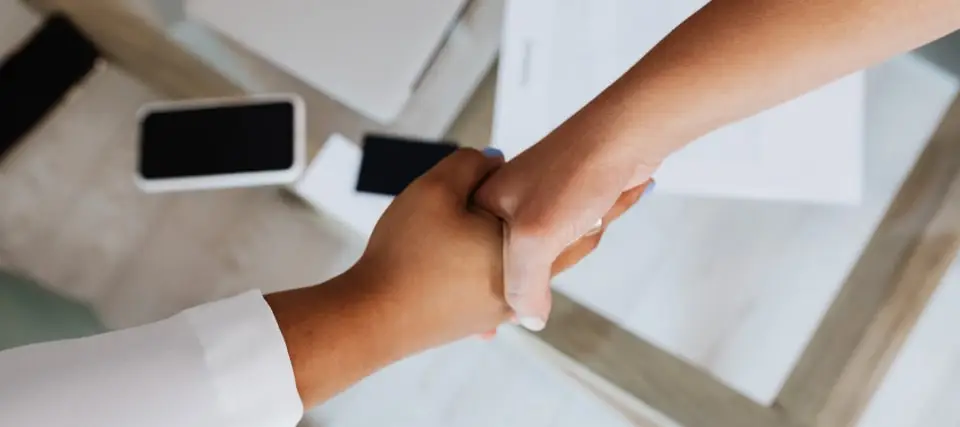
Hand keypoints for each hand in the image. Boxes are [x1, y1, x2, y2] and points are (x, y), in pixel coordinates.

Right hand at [266, 148, 647, 406]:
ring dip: (560, 242)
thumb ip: (471, 166)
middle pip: (570, 244)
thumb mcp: (437, 191)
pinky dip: (528, 263)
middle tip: (616, 197)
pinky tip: (520, 257)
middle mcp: (521, 280)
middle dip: (592, 217)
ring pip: (543, 265)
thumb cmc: (407, 258)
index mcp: (522, 248)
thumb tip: (495, 158)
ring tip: (574, 220)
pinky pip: (515, 282)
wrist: (373, 318)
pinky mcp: (479, 313)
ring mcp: (501, 302)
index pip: (583, 215)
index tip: (636, 176)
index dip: (611, 195)